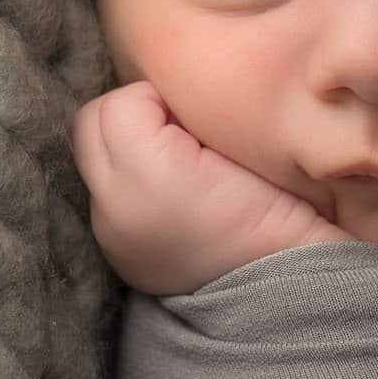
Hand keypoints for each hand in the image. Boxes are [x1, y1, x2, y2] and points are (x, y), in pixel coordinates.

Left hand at [73, 80, 342, 295]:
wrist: (284, 281)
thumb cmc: (278, 203)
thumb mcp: (245, 137)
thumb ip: (189, 107)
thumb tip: (167, 101)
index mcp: (154, 172)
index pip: (126, 98)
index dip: (162, 97)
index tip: (194, 114)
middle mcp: (117, 205)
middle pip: (93, 123)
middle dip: (132, 115)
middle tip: (177, 128)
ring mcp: (111, 233)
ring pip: (93, 157)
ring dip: (125, 147)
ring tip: (172, 158)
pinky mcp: (115, 251)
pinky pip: (104, 194)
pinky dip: (127, 181)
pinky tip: (166, 191)